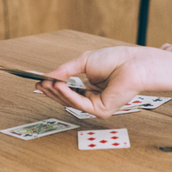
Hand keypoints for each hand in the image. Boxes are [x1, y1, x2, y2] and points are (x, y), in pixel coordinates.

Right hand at [36, 45, 150, 117]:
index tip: (39, 82)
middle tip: (39, 84)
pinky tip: (59, 85)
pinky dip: (68, 95)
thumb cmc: (114, 60)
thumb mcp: (83, 62)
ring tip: (46, 83)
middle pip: (66, 99)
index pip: (68, 91)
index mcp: (90, 88)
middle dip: (52, 91)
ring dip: (57, 93)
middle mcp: (93, 99)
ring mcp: (97, 107)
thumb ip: (66, 70)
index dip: (53, 87)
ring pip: (71, 103)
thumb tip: (49, 76)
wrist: (132, 63)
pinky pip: (80, 105)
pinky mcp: (101, 111)